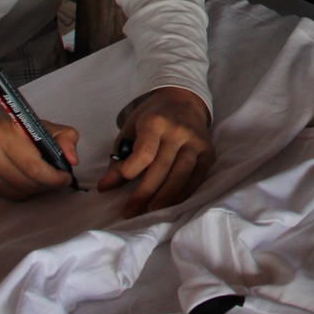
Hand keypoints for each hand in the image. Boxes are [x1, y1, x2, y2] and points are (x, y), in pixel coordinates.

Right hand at [0, 104, 78, 198]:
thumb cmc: (10, 125)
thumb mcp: (39, 123)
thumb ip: (64, 137)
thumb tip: (73, 160)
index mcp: (6, 133)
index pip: (34, 167)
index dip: (54, 177)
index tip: (65, 177)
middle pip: (26, 184)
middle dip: (47, 185)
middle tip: (56, 180)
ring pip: (16, 194)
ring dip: (34, 190)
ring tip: (40, 179)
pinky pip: (3, 195)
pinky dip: (17, 190)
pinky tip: (20, 178)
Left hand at [97, 87, 213, 216]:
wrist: (184, 101)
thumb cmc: (152, 118)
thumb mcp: (130, 131)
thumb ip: (119, 159)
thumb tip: (105, 187)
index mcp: (156, 121)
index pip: (144, 153)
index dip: (130, 171)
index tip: (122, 179)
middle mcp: (179, 130)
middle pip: (161, 168)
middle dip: (144, 193)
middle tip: (129, 212)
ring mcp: (196, 141)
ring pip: (180, 174)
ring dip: (165, 198)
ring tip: (150, 212)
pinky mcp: (208, 151)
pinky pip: (196, 177)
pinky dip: (183, 193)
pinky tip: (171, 205)